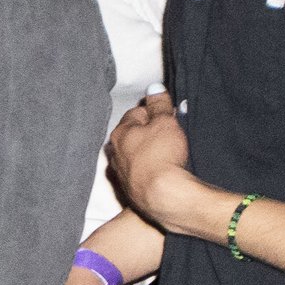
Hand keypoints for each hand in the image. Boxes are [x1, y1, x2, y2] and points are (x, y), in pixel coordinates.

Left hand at [108, 94, 198, 227]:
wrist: (163, 197)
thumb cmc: (163, 156)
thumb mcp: (165, 123)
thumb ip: (159, 105)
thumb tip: (154, 88)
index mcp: (119, 133)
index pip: (136, 114)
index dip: (154, 113)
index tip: (168, 116)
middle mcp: (114, 154)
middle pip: (133, 136)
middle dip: (149, 134)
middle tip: (170, 136)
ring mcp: (120, 174)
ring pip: (134, 157)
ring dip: (148, 154)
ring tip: (168, 156)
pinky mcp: (130, 193)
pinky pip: (139, 176)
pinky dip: (149, 173)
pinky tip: (162, 175)